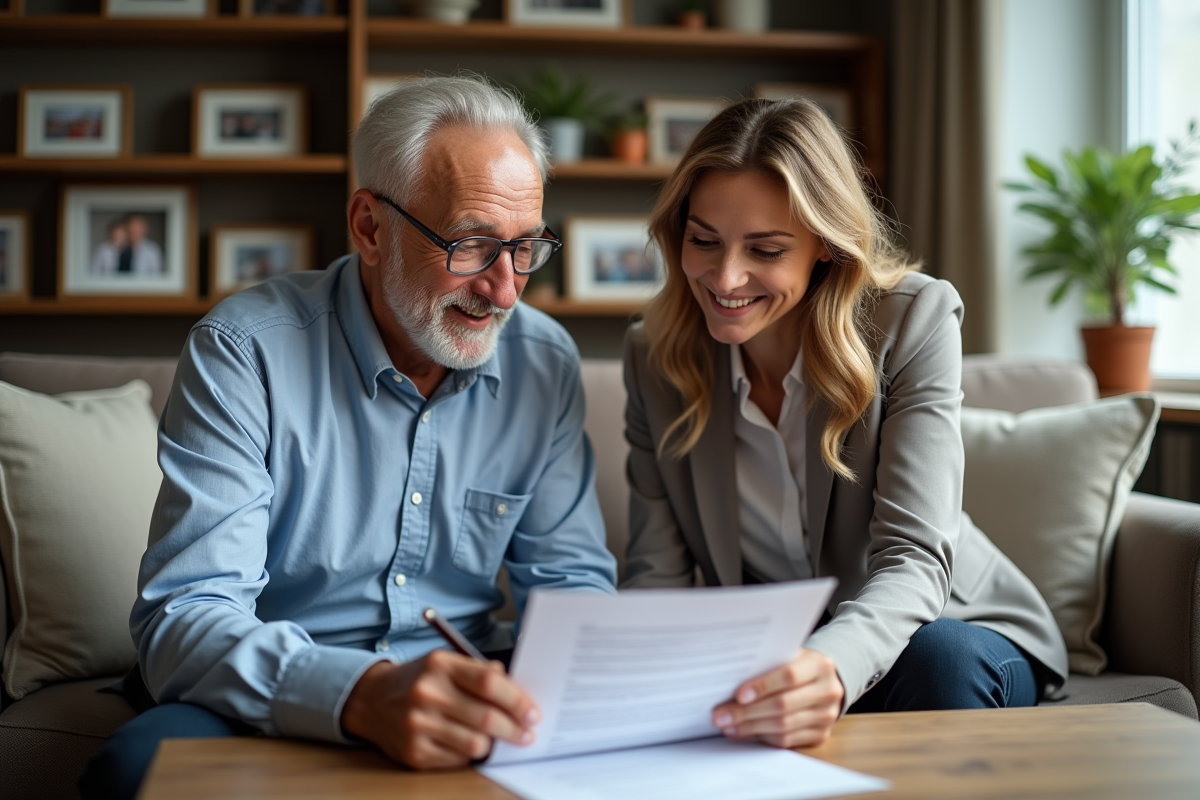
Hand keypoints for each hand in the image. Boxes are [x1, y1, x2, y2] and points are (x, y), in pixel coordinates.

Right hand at [341, 651, 540, 768]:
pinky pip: (457, 760)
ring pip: (475, 744)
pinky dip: (470, 754)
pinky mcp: (414, 752)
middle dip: (515, 729)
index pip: (489, 683)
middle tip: (527, 734)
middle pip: (486, 717)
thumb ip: (480, 672)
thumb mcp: (446, 663)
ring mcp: (418, 725)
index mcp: (440, 665)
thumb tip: (517, 689)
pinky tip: (471, 744)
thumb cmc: (420, 680)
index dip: (517, 700)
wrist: (372, 701)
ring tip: (498, 739)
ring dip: (493, 744)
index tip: (533, 713)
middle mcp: (427, 694)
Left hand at [711, 648, 843, 748]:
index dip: (762, 686)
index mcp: (820, 665)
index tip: (738, 695)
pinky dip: (762, 737)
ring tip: (727, 725)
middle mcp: (828, 691)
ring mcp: (826, 716)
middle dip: (747, 712)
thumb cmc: (798, 666)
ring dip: (750, 728)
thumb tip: (729, 682)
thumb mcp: (789, 656)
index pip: (789, 676)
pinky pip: (787, 741)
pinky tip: (744, 732)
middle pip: (783, 705)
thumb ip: (767, 664)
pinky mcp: (820, 735)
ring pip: (783, 727)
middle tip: (721, 716)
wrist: (827, 682)